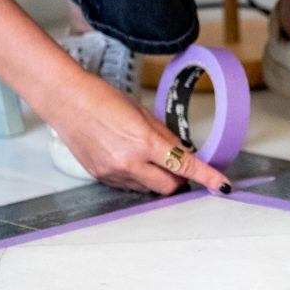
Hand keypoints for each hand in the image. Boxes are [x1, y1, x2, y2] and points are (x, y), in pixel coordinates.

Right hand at [49, 71, 231, 194]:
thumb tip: (185, 153)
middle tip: (178, 164)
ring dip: (157, 178)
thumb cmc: (104, 101)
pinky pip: (129, 186)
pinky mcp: (101, 177)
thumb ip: (167, 137)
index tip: (222, 184)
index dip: (207, 176)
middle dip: (179, 179)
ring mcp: (113, 173)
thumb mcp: (143, 114)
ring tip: (145, 154)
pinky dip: (138, 177)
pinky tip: (129, 158)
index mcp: (144, 142)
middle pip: (169, 186)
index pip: (185, 165)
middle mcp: (129, 163)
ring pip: (148, 189)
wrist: (68, 102)